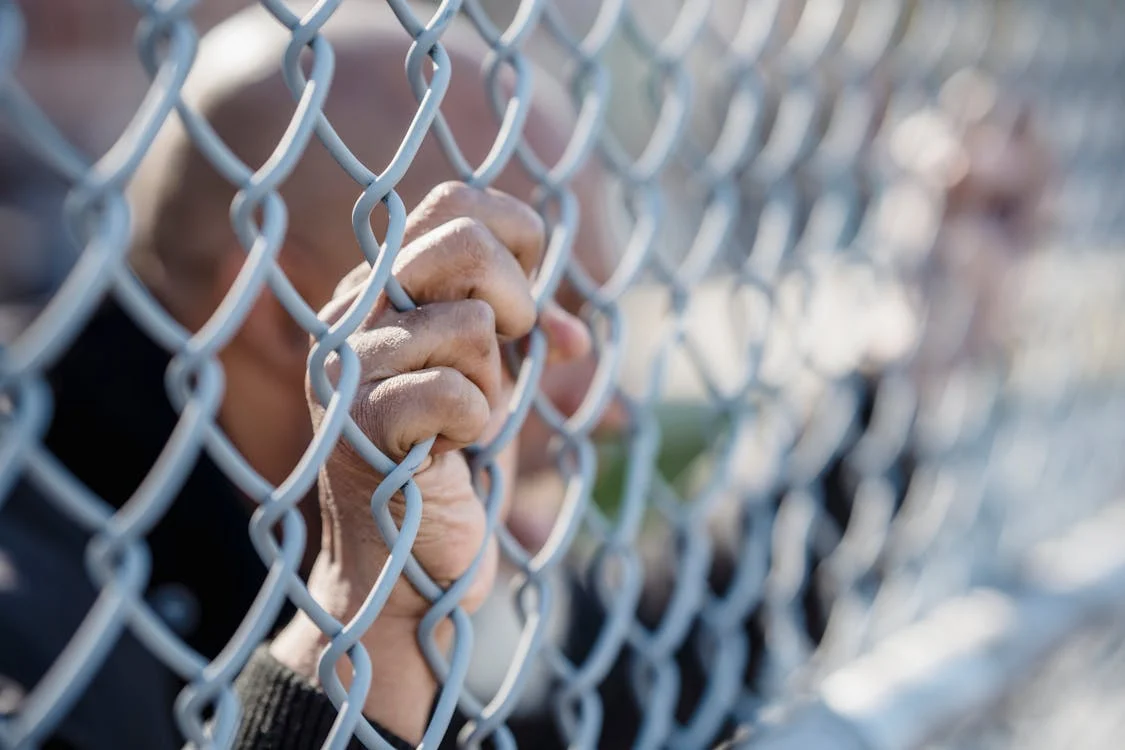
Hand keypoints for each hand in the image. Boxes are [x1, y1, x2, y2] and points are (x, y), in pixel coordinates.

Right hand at [270, 182, 588, 741]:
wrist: (405, 572)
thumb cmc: (447, 470)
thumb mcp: (491, 382)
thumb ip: (518, 334)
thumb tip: (578, 334)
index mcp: (378, 292)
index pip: (452, 202)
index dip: (518, 234)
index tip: (531, 299)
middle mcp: (351, 314)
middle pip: (462, 239)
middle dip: (518, 299)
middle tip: (513, 350)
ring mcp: (349, 367)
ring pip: (473, 323)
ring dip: (493, 384)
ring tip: (460, 423)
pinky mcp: (363, 424)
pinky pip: (462, 392)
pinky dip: (478, 428)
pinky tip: (446, 455)